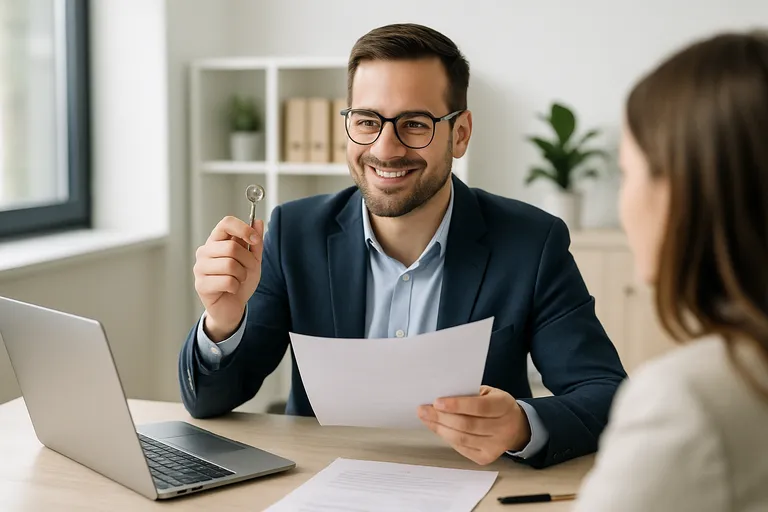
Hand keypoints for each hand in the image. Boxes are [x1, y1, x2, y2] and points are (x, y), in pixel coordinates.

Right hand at [193, 216, 263, 340]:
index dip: (243, 229)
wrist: (232, 307)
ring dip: (242, 275)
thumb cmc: (240, 281)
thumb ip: (255, 243)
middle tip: (247, 270)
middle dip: (247, 261)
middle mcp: (204, 251)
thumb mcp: (253, 261)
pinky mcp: (201, 284)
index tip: (255, 240)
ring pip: (230, 264)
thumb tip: (257, 221)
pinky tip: (232, 290)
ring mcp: (200, 268)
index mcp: (216, 241)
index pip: (226, 223)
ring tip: (238, 280)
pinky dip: (236, 287)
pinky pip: (227, 281)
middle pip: (232, 246)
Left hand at [417, 386, 530, 464]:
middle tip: (423, 410)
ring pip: (462, 439)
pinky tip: (438, 428)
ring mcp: (495, 446)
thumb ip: (469, 394)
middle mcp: (502, 428)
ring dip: (440, 428)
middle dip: (441, 417)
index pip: (479, 407)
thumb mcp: (489, 393)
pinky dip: (447, 438)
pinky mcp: (486, 457)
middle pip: (467, 425)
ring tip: (425, 418)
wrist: (516, 427)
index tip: (436, 402)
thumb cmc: (496, 405)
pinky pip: (461, 448)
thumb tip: (440, 399)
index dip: (457, 405)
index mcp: (504, 406)